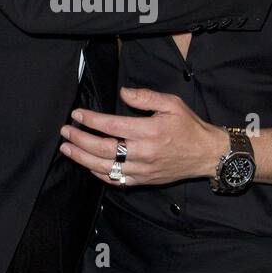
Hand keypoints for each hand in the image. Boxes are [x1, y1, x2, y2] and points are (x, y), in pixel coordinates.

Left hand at [59, 87, 226, 185]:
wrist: (206, 154)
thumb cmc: (189, 127)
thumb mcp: (172, 104)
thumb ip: (146, 97)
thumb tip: (123, 92)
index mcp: (149, 131)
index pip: (112, 126)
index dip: (91, 120)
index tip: (77, 114)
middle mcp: (143, 152)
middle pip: (103, 148)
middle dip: (80, 139)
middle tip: (65, 132)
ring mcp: (142, 169)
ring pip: (105, 167)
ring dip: (82, 158)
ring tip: (67, 149)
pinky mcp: (143, 180)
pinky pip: (116, 180)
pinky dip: (98, 173)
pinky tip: (87, 164)